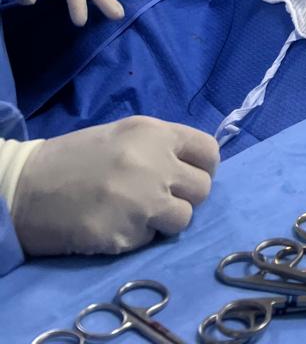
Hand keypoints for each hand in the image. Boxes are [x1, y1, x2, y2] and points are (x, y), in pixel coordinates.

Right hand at [12, 116, 218, 256]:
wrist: (28, 186)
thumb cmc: (77, 157)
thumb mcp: (125, 134)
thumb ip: (162, 146)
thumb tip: (193, 166)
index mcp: (156, 134)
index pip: (209, 151)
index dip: (203, 166)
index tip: (188, 176)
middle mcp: (157, 165)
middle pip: (203, 188)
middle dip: (185, 195)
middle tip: (160, 197)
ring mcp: (143, 202)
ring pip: (184, 218)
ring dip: (165, 220)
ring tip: (136, 212)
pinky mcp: (126, 235)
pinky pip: (151, 239)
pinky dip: (137, 235)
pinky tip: (113, 224)